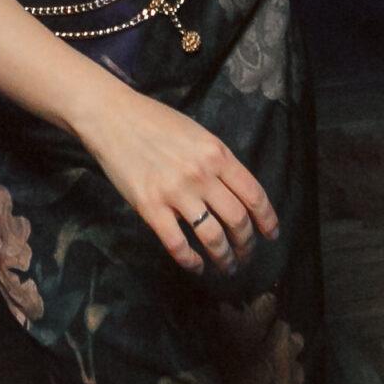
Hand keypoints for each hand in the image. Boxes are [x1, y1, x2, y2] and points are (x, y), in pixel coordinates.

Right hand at [76, 89, 278, 276]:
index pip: (254, 195)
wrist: (112, 117)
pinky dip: (191, 261)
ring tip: (227, 266)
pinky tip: (196, 266)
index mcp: (217, 154)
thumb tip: (236, 193)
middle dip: (246, 244)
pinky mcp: (150, 207)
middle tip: (247, 255)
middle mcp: (202, 174)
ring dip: (224, 257)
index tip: (271, 235)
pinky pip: (177, 244)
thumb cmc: (156, 122)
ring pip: (212, 237)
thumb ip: (218, 162)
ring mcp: (176, 192)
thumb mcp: (198, 134)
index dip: (267, 220)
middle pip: (237, 220)